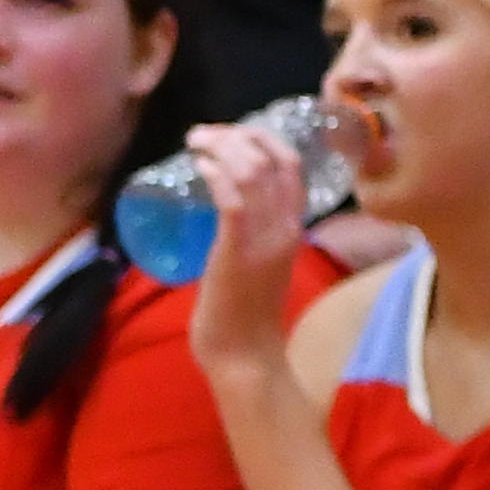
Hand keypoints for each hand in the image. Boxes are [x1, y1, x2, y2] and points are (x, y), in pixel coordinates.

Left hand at [181, 109, 320, 381]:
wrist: (244, 355)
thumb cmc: (243, 313)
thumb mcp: (257, 260)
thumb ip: (250, 230)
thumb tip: (227, 200)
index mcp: (292, 227)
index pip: (290, 165)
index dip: (261, 139)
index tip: (229, 134)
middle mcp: (285, 227)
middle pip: (274, 159)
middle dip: (238, 135)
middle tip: (204, 134)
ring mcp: (264, 239)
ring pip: (253, 172)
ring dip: (222, 147)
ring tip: (196, 142)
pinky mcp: (238, 252)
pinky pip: (232, 200)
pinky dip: (217, 175)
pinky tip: (200, 166)